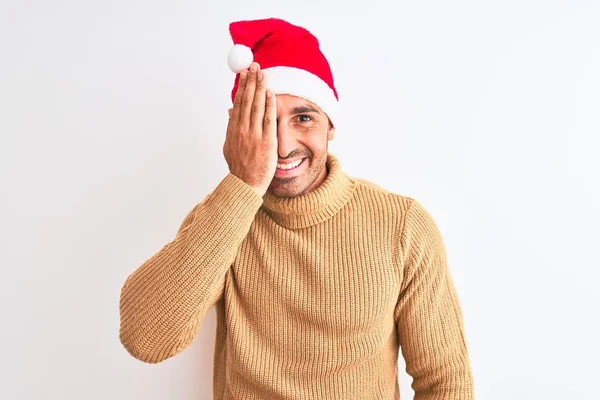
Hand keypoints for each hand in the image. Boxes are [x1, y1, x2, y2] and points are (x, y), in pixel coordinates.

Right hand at [223, 62, 277, 196]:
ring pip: (256, 106)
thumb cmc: (240, 167)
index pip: (238, 102)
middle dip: (251, 81)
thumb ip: (231, 127)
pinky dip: (269, 105)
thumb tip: (230, 110)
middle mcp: (242, 130)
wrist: (245, 184)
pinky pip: (268, 119)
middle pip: (246, 100)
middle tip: (254, 65)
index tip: (245, 73)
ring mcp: (254, 135)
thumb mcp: (230, 145)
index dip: (242, 86)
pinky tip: (271, 93)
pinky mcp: (266, 142)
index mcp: (233, 129)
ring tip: (262, 72)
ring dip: (259, 87)